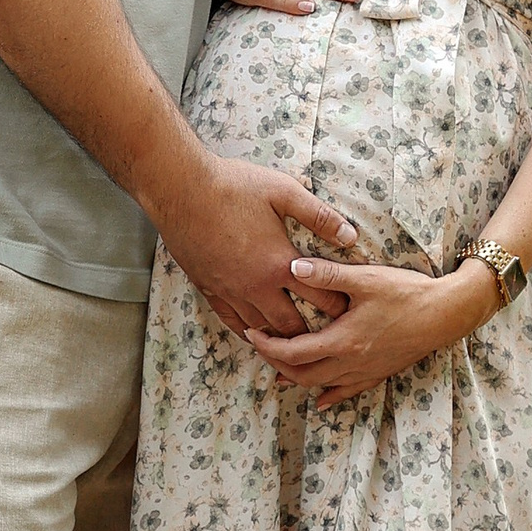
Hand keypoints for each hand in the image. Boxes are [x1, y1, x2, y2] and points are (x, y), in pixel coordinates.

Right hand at [156, 158, 358, 337]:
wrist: (181, 189)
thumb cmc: (233, 185)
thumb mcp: (283, 192)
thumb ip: (320, 216)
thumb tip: (351, 236)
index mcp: (279, 263)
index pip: (319, 296)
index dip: (339, 307)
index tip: (350, 313)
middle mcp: (256, 285)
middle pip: (290, 324)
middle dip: (312, 334)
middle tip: (326, 339)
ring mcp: (230, 290)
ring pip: (261, 329)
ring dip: (280, 338)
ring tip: (296, 344)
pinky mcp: (209, 289)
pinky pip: (231, 322)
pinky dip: (247, 332)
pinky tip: (255, 335)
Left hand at [246, 256, 496, 402]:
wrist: (447, 313)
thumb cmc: (407, 293)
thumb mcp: (365, 278)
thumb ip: (326, 274)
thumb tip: (291, 266)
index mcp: (343, 340)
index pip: (293, 352)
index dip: (267, 346)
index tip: (251, 333)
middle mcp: (351, 363)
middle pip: (302, 375)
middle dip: (276, 363)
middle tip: (260, 348)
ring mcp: (366, 372)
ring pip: (322, 386)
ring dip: (297, 379)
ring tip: (278, 371)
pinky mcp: (380, 373)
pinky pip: (348, 392)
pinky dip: (329, 396)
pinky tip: (320, 400)